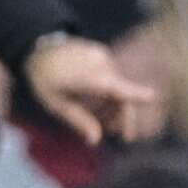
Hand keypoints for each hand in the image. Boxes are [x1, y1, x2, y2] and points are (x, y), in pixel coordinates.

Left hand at [23, 35, 159, 145]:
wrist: (35, 47)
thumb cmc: (43, 78)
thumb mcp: (55, 102)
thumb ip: (78, 120)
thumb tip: (96, 140)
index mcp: (88, 76)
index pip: (115, 86)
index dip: (135, 92)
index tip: (153, 97)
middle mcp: (99, 62)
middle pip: (121, 92)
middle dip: (123, 115)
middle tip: (121, 134)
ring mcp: (101, 54)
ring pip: (118, 84)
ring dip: (115, 103)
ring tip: (104, 119)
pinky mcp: (101, 51)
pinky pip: (112, 74)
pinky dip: (110, 89)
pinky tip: (100, 101)